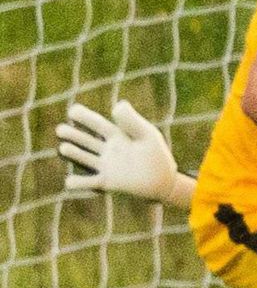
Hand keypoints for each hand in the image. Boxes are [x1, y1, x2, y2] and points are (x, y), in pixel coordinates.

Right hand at [56, 100, 182, 203]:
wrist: (164, 181)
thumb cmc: (157, 155)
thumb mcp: (147, 135)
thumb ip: (132, 121)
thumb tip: (118, 104)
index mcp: (118, 136)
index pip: (98, 124)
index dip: (85, 117)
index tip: (73, 110)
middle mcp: (108, 150)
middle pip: (87, 140)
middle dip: (74, 135)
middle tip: (60, 129)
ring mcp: (106, 166)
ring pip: (85, 158)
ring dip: (74, 153)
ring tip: (63, 148)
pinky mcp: (107, 182)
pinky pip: (90, 182)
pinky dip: (79, 183)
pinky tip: (69, 181)